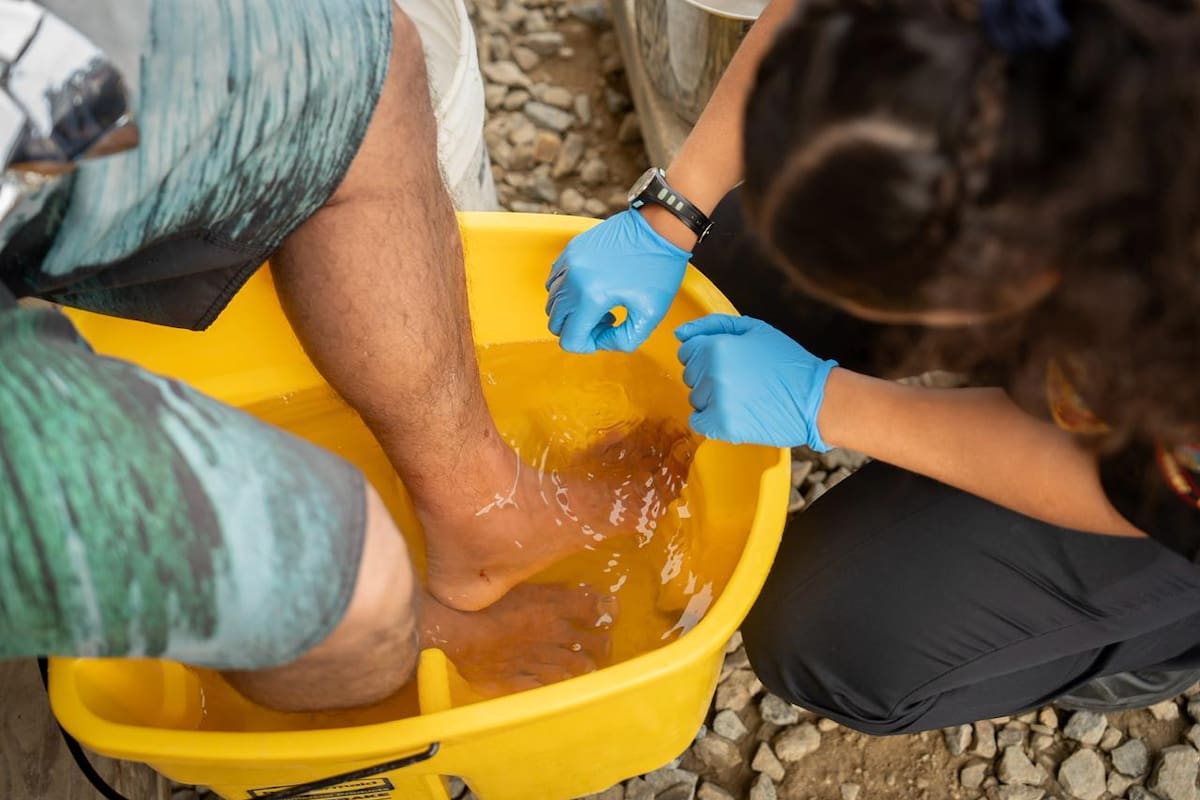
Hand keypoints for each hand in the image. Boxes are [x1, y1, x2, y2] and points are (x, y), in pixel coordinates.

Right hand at [546, 209, 690, 352]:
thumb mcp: (649, 316)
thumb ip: (623, 341)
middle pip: (556, 323)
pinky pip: (555, 281)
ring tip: (601, 301)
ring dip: (572, 310)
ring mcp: (569, 262)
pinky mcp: (570, 250)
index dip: (587, 345)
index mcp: (592, 298)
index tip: (607, 333)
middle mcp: (573, 280)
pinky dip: (568, 291)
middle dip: (578, 328)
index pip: (569, 339)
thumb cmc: (658, 270)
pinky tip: (593, 285)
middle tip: (606, 319)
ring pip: (552, 302)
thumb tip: (600, 341)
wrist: (660, 228)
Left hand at [675, 314, 837, 449]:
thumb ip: (713, 325)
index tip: (729, 362)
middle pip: (690, 376)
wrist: (816, 399)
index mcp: (716, 347)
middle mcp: (712, 373)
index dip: (706, 355)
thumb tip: (679, 334)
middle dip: (709, 376)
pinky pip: (698, 422)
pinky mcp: (723, 426)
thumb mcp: (755, 329)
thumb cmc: (787, 362)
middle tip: (741, 379)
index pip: (687, 351)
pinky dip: (711, 420)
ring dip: (712, 399)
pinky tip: (735, 413)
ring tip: (743, 396)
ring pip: (695, 400)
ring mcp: (716, 401)